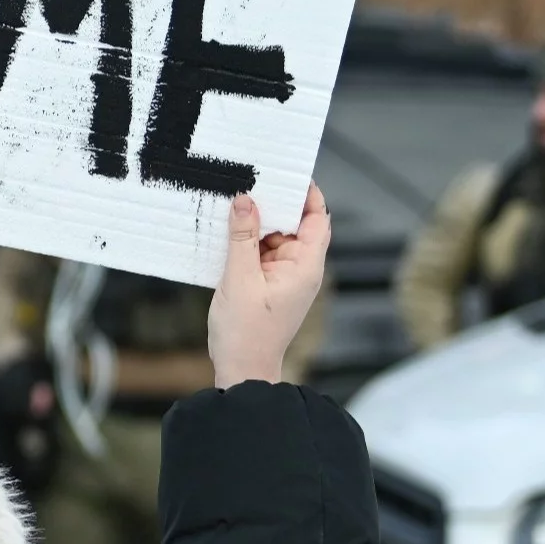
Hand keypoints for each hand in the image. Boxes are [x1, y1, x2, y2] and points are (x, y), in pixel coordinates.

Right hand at [209, 186, 328, 389]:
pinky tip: (226, 233)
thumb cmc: (246, 332)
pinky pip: (260, 255)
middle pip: (294, 225)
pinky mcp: (268, 285)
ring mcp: (284, 278)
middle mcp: (301, 270)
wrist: (242, 370)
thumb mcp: (239, 279)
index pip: (318, 219)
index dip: (308, 195)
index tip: (288, 173)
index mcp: (306, 267)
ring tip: (231, 205)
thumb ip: (242, 237)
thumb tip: (247, 199)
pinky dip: (246, 244)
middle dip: (274, 206)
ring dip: (255, 226)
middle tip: (250, 182)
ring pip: (273, 239)